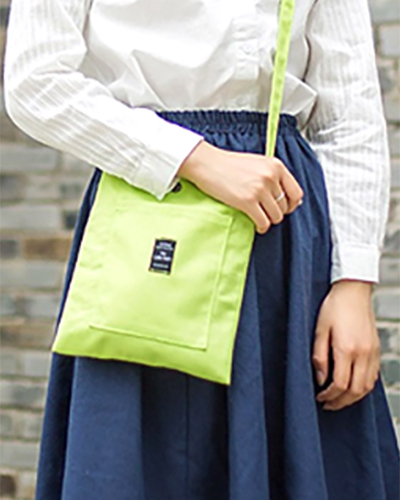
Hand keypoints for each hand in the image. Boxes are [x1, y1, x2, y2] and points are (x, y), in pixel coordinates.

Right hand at [178, 140, 303, 233]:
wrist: (207, 164)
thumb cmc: (228, 164)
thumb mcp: (257, 163)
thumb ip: (272, 176)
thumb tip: (284, 195)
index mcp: (276, 166)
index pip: (296, 192)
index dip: (292, 205)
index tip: (285, 208)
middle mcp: (270, 176)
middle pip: (285, 207)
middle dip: (277, 213)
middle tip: (267, 213)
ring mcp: (259, 189)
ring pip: (276, 216)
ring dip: (269, 221)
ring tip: (261, 218)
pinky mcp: (247, 201)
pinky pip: (263, 222)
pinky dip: (261, 227)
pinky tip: (257, 225)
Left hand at [312, 280, 379, 410]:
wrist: (353, 290)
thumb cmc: (334, 306)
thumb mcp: (319, 330)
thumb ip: (319, 356)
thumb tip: (320, 378)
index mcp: (346, 348)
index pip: (340, 384)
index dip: (329, 395)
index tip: (320, 397)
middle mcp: (363, 353)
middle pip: (355, 390)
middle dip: (340, 402)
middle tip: (328, 404)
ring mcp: (372, 352)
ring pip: (367, 386)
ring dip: (353, 398)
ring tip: (339, 400)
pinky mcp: (376, 349)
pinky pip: (373, 376)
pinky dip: (363, 387)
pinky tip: (353, 387)